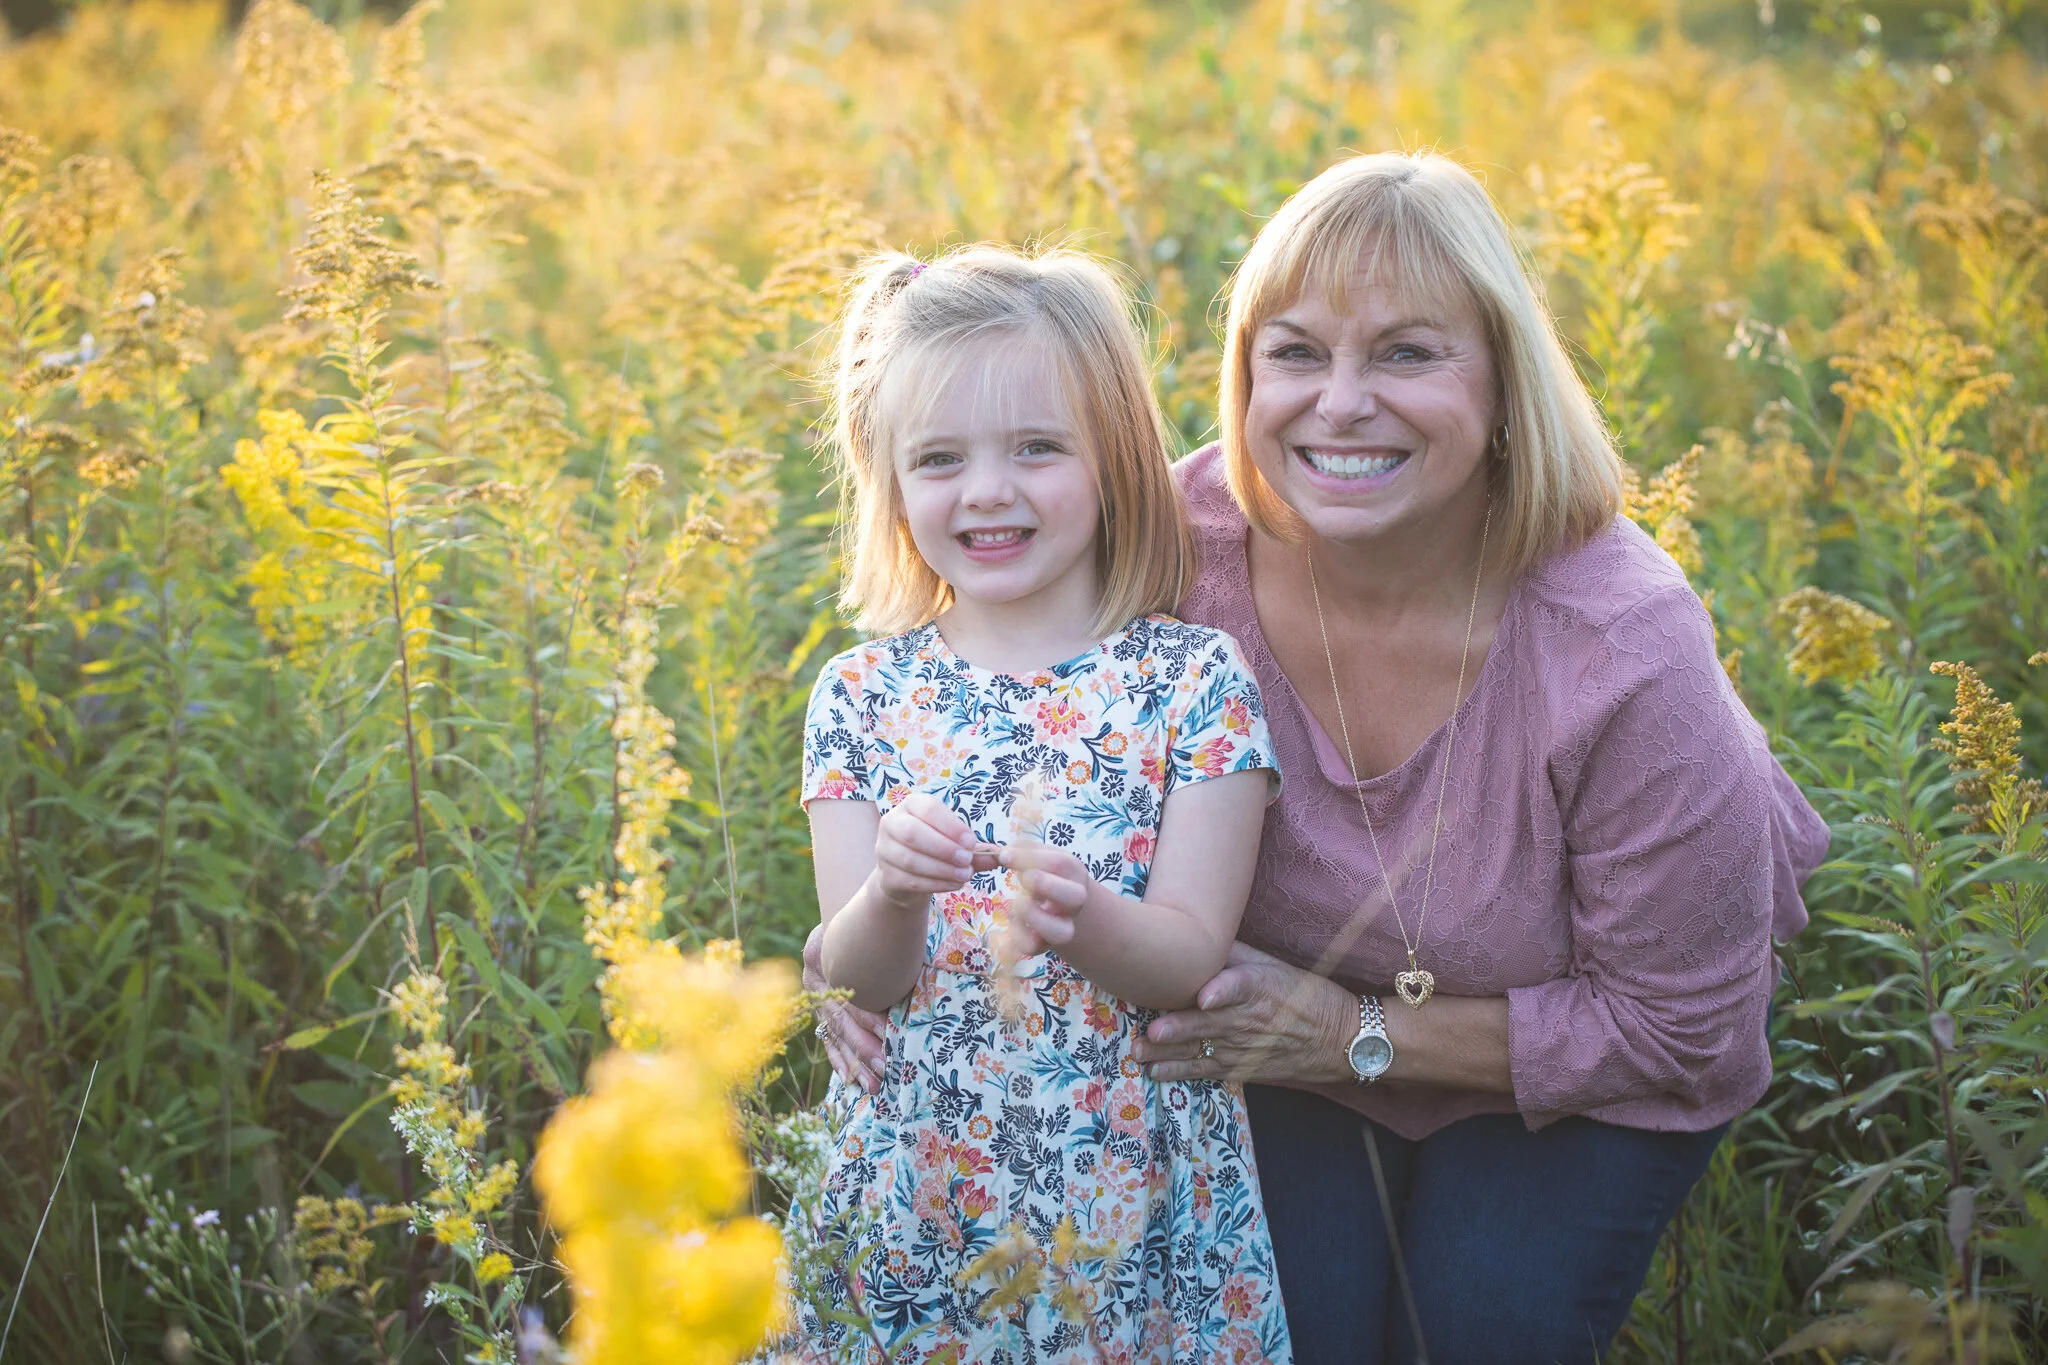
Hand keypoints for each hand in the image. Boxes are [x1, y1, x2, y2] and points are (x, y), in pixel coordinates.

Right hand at [803, 923, 886, 1093]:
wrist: (842, 910)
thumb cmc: (864, 919)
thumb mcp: (866, 926)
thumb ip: (884, 945)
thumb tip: (918, 964)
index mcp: (820, 956)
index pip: (848, 993)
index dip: (868, 1014)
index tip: (889, 1031)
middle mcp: (814, 980)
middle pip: (841, 1019)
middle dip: (864, 1047)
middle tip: (886, 1068)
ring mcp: (814, 996)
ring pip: (834, 1035)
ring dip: (855, 1062)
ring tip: (874, 1085)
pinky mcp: (818, 1009)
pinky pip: (827, 1039)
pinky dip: (840, 1060)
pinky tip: (850, 1080)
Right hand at [873, 792, 996, 909]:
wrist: (906, 874)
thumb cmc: (935, 849)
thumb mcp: (954, 842)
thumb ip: (975, 848)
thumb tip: (1001, 854)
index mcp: (911, 805)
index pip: (928, 808)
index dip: (951, 825)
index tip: (972, 842)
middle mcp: (892, 823)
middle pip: (913, 833)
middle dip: (944, 848)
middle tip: (966, 860)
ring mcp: (884, 850)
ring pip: (911, 859)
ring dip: (942, 869)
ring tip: (965, 875)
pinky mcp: (885, 875)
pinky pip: (910, 880)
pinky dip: (936, 884)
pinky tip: (954, 883)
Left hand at [996, 841, 1089, 958]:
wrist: (1060, 905)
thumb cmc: (1045, 873)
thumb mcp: (1039, 856)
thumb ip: (1021, 850)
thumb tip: (1000, 853)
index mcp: (1074, 873)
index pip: (1061, 864)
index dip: (1032, 858)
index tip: (1004, 856)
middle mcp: (1074, 902)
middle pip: (1076, 898)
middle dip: (1045, 885)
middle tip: (1023, 878)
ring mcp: (1063, 926)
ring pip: (1060, 933)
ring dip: (1033, 916)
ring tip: (1017, 903)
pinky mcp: (1044, 944)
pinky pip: (1033, 947)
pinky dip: (1016, 936)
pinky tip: (1010, 922)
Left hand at [1131, 940, 1355, 1084]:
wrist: (1339, 1040)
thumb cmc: (1304, 995)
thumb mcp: (1275, 966)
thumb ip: (1235, 955)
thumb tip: (1197, 935)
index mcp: (1258, 987)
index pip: (1240, 986)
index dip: (1222, 990)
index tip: (1204, 997)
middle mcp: (1249, 1020)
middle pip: (1210, 1024)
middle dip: (1178, 1029)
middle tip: (1150, 1032)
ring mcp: (1243, 1048)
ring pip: (1201, 1050)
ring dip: (1169, 1054)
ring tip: (1141, 1053)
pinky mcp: (1241, 1069)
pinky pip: (1207, 1071)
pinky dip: (1182, 1072)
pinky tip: (1156, 1073)